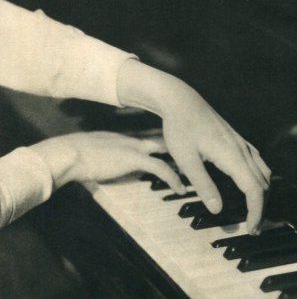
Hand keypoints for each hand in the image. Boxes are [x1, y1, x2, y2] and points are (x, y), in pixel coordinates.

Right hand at [30, 132, 185, 190]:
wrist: (69, 153)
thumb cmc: (75, 156)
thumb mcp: (96, 155)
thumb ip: (108, 158)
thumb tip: (111, 167)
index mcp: (124, 139)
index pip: (151, 139)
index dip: (167, 143)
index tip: (179, 149)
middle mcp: (133, 140)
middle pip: (164, 140)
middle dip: (181, 147)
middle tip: (197, 156)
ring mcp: (135, 147)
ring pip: (168, 152)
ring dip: (183, 164)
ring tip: (194, 176)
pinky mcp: (135, 158)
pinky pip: (161, 168)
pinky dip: (173, 178)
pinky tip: (180, 188)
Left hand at [116, 60, 270, 233]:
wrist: (181, 100)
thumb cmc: (180, 128)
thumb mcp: (186, 160)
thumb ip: (204, 185)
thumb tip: (218, 210)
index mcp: (232, 156)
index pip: (253, 189)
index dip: (256, 211)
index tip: (250, 229)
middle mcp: (242, 149)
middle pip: (263, 184)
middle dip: (261, 207)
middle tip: (251, 228)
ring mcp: (242, 143)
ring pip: (263, 172)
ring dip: (262, 194)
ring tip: (253, 211)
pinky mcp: (238, 140)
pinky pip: (258, 162)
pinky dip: (260, 179)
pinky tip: (250, 185)